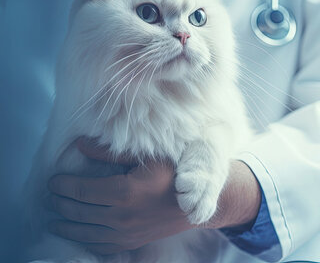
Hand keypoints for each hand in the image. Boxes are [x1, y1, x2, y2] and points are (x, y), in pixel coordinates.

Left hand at [47, 137, 261, 254]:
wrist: (197, 202)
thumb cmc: (175, 174)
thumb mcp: (148, 157)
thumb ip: (111, 152)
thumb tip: (80, 145)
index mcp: (124, 191)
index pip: (80, 190)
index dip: (62, 185)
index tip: (53, 180)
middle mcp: (121, 215)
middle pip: (78, 211)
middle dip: (60, 203)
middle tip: (51, 196)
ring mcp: (126, 232)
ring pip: (84, 232)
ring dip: (65, 225)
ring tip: (54, 218)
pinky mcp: (132, 242)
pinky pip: (100, 245)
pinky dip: (83, 240)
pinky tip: (76, 234)